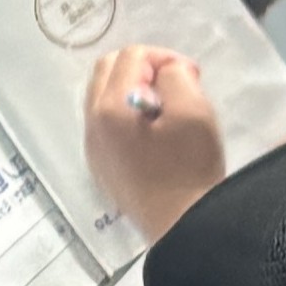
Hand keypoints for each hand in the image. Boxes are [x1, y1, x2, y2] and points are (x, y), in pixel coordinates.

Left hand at [84, 42, 227, 240]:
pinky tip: (154, 134)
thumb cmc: (189, 169)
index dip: (165, 58)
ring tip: (168, 109)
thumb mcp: (194, 111)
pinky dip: (128, 114)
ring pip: (104, 96)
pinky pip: (106, 123)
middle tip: (177, 87)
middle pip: (108, 70)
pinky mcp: (101, 166)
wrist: (182, 229)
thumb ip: (176, 76)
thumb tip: (165, 73)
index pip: (131, 56)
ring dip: (134, 89)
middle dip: (144, 68)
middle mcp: (91, 124)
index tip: (192, 77)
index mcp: (110, 108)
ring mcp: (93, 147)